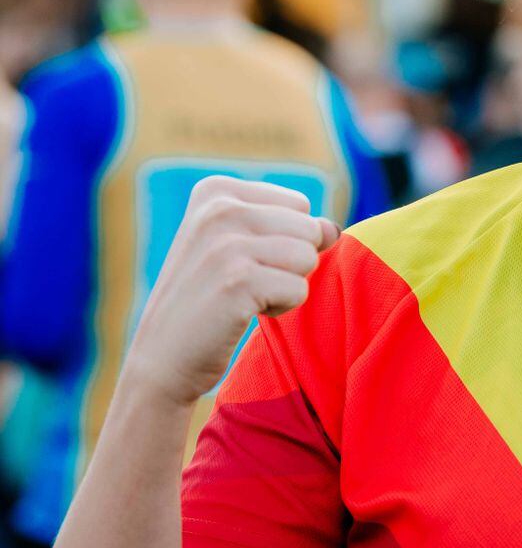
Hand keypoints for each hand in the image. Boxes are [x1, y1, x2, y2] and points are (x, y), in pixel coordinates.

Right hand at [127, 177, 338, 407]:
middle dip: (289, 264)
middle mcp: (218, 208)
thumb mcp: (239, 247)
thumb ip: (289, 228)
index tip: (239, 262)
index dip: (283, 241)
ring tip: (244, 297)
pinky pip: (299, 289)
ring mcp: (226, 243)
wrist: (161, 356)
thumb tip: (335, 228)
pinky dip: (280, 309)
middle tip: (243, 284)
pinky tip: (242, 314)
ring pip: (307, 257)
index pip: (299, 206)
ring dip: (286, 286)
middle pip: (308, 229)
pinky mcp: (238, 281)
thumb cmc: (206, 300)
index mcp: (215, 190)